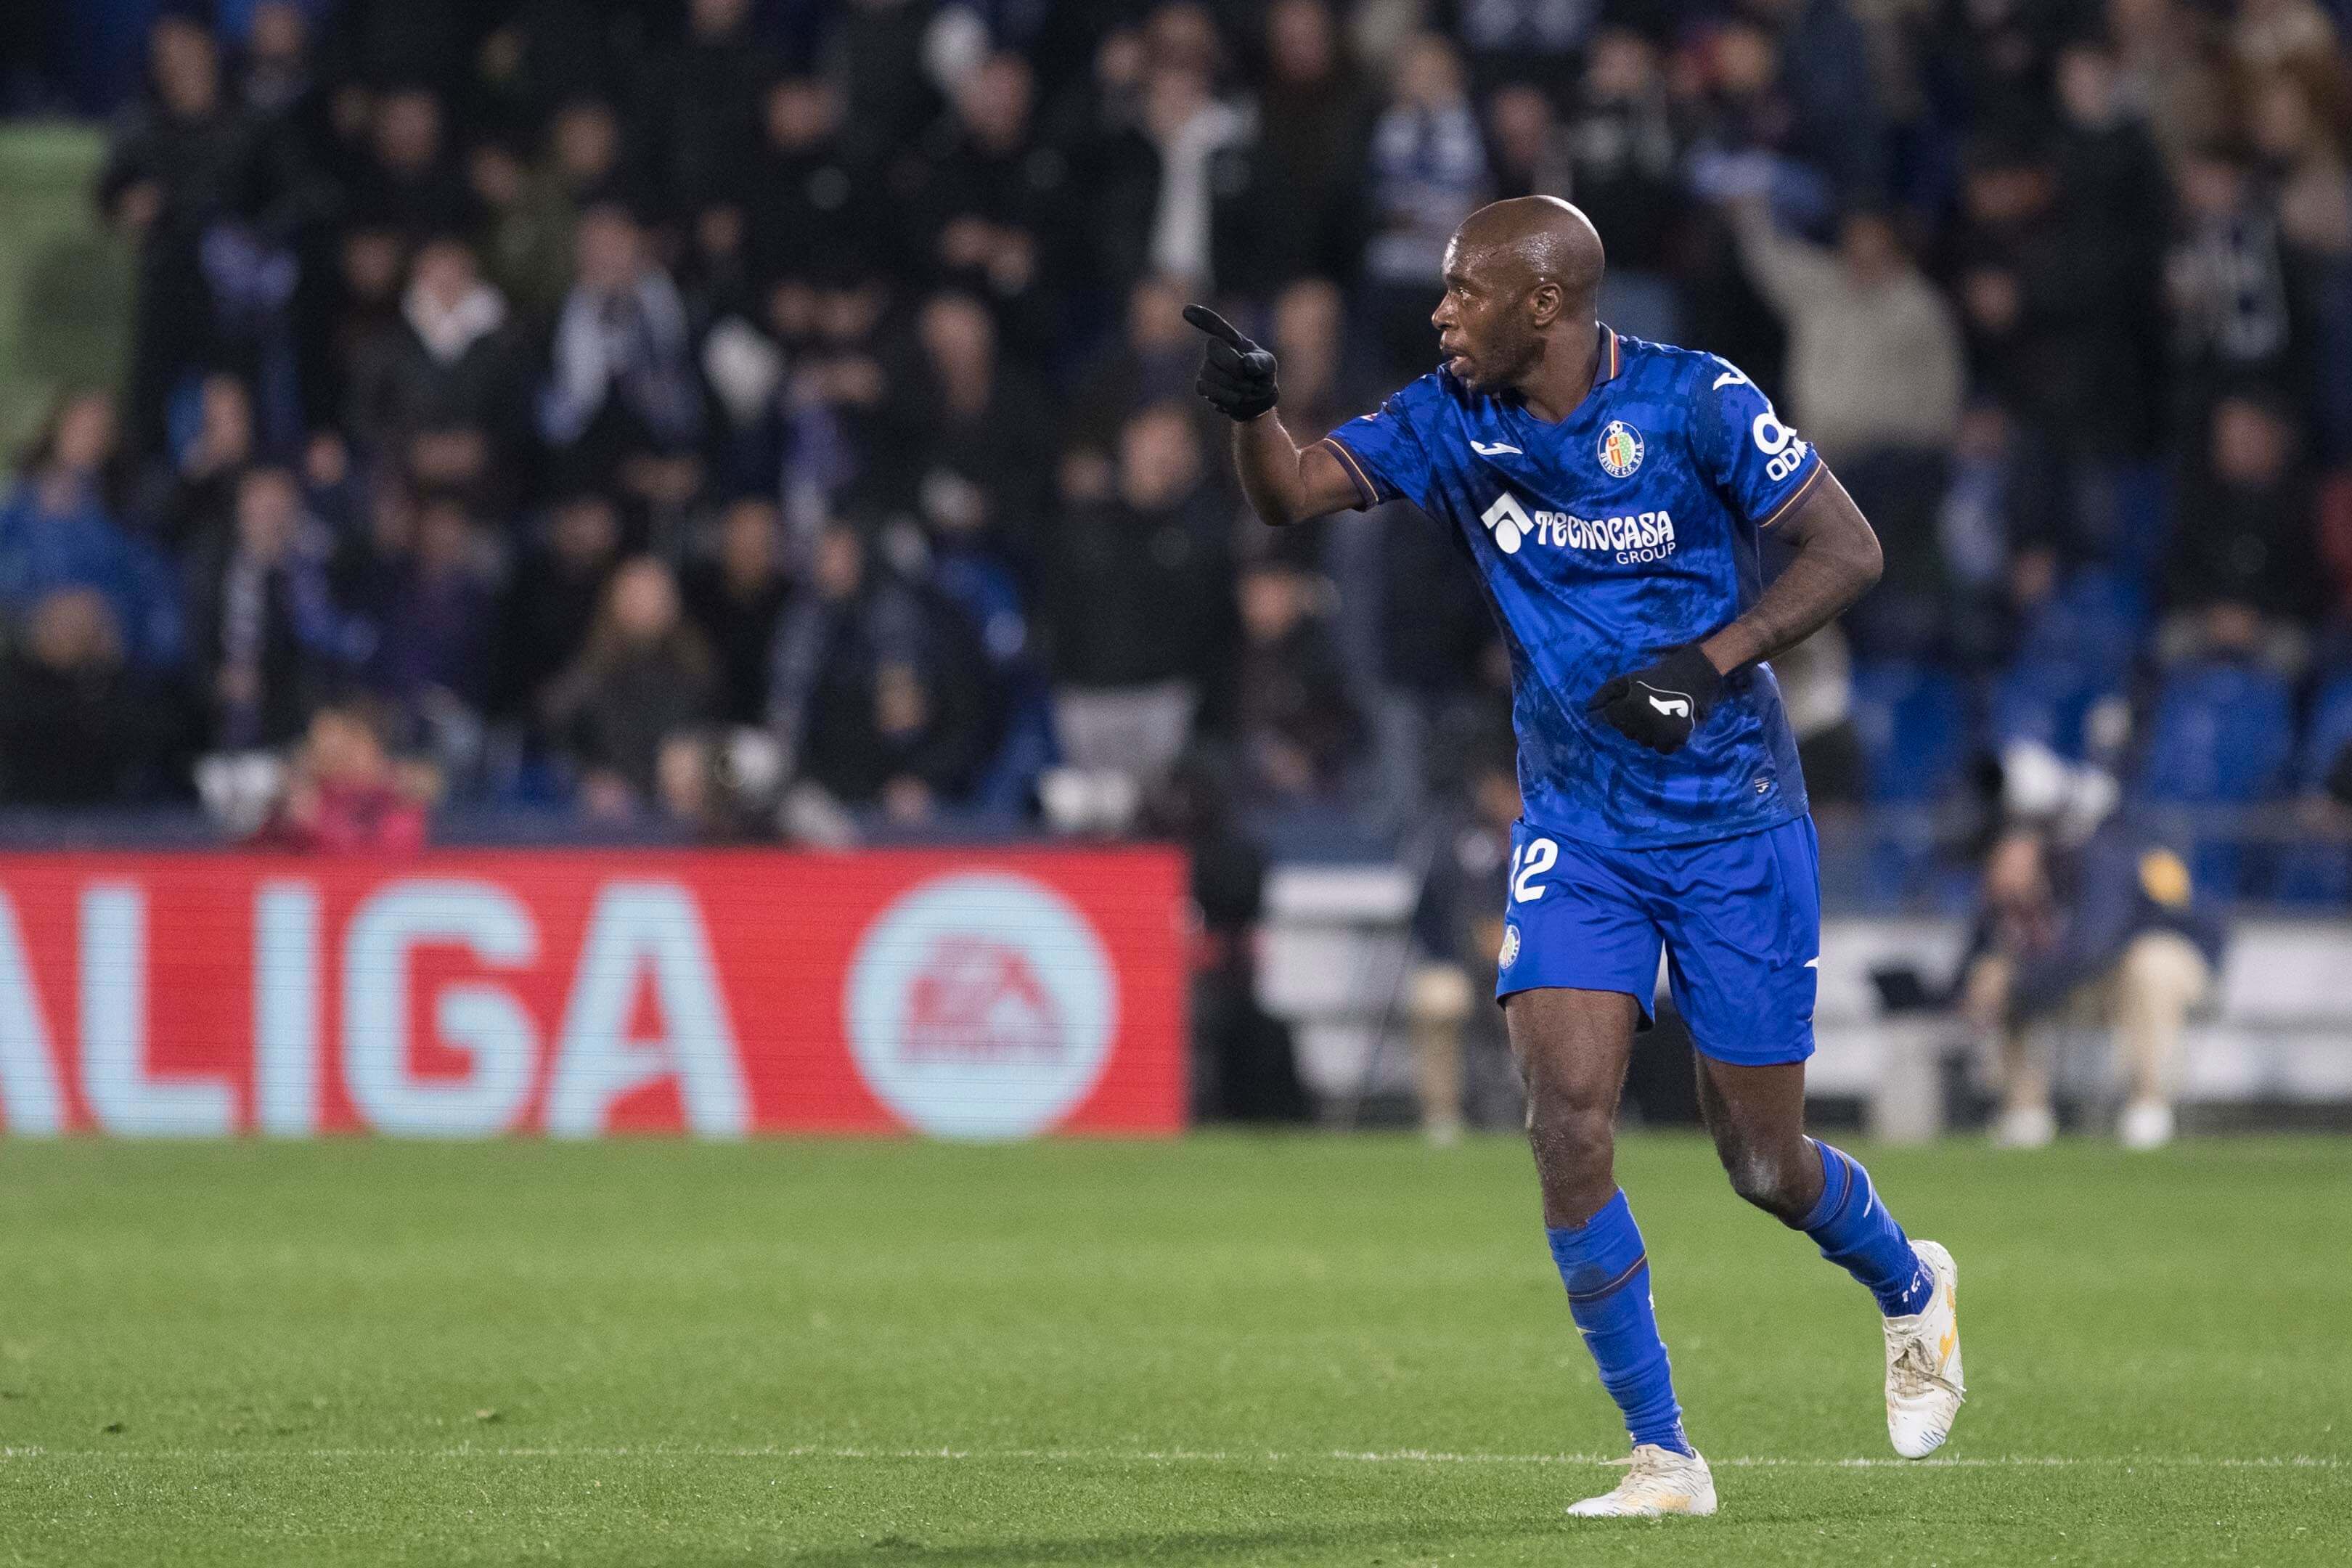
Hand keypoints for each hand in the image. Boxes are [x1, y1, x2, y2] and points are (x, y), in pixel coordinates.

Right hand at [1183, 304, 1278, 419]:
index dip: (1202, 317)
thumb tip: (1247, 364)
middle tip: (1249, 376)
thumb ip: (1261, 362)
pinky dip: (1224, 396)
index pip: (1215, 324)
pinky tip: (1236, 397)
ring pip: (1209, 371)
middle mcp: (1216, 349)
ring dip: (1232, 384)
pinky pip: (1204, 387)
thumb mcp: (1268, 366)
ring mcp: (1207, 367)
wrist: (1255, 400)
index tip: (1186, 310)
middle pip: (1213, 347)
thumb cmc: (1261, 376)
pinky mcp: (1202, 385)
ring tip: (1246, 389)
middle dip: (1233, 364)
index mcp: (1232, 339)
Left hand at [1585, 643, 1722, 753]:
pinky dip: (1663, 742)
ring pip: (1644, 742)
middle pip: (1628, 733)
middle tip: (1646, 710)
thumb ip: (1605, 693)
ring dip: (1648, 733)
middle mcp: (1642, 722)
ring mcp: (1660, 731)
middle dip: (1633, 723)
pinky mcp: (1677, 737)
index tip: (1629, 706)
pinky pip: (1663, 749)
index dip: (1619, 713)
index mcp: (1628, 707)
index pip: (1612, 719)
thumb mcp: (1627, 679)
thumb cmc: (1656, 677)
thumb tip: (1587, 710)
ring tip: (1657, 717)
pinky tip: (1666, 729)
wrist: (1692, 676)